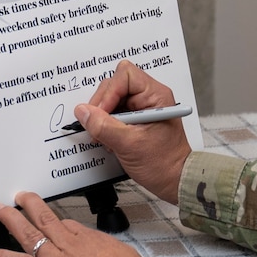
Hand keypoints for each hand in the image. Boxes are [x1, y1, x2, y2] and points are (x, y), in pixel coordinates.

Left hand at [0, 192, 150, 256]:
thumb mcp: (125, 256)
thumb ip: (111, 253)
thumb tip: (107, 254)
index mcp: (88, 239)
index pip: (67, 225)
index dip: (55, 222)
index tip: (49, 219)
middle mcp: (69, 245)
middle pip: (45, 219)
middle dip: (29, 205)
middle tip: (18, 195)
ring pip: (28, 234)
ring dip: (11, 220)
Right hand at [77, 60, 191, 204]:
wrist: (174, 180)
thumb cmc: (162, 164)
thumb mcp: (129, 145)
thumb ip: (104, 126)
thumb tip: (82, 111)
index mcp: (156, 95)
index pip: (125, 76)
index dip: (109, 92)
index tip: (101, 114)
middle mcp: (149, 97)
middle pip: (114, 85)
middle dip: (102, 106)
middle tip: (98, 128)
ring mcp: (142, 107)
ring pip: (111, 99)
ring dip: (103, 117)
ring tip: (105, 137)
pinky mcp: (135, 118)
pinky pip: (113, 112)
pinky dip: (106, 125)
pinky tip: (110, 139)